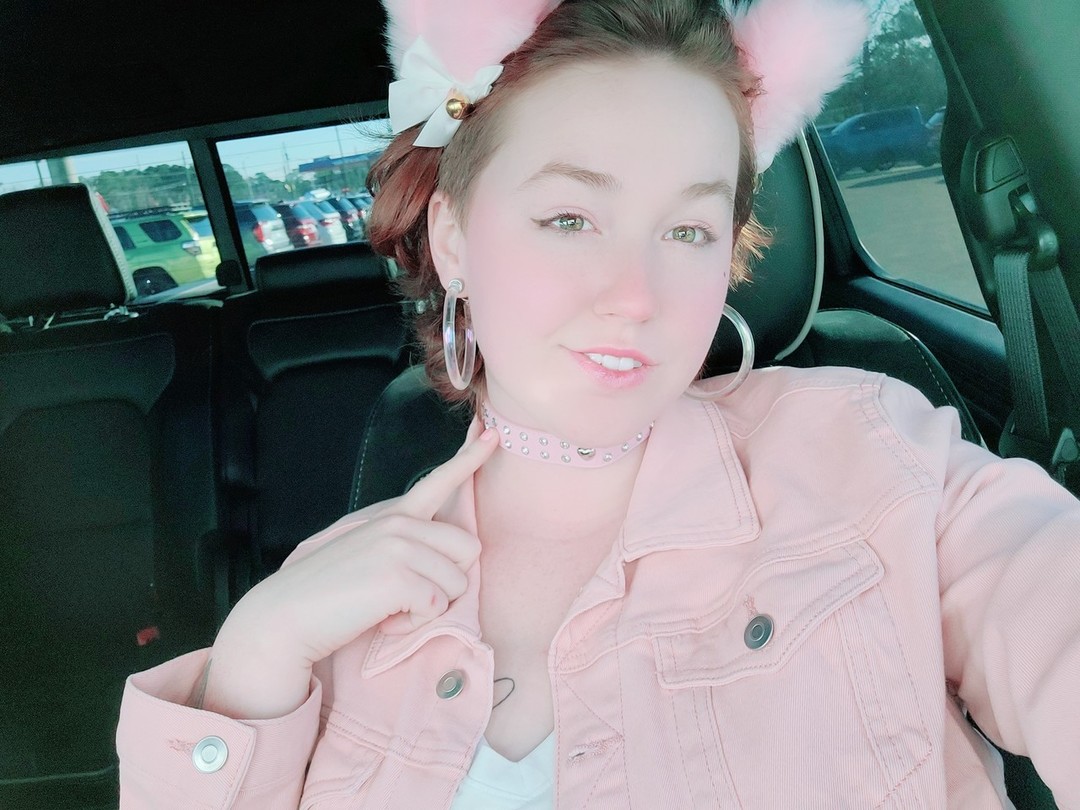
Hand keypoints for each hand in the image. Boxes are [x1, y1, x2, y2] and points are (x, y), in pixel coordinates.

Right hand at [245, 419, 496, 664]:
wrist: (285, 615)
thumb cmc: (330, 591)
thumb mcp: (368, 551)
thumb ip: (404, 542)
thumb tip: (445, 554)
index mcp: (394, 515)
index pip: (439, 480)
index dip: (471, 457)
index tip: (492, 433)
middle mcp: (400, 523)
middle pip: (469, 548)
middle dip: (449, 580)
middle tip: (409, 593)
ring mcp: (399, 546)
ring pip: (457, 583)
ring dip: (428, 606)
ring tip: (389, 606)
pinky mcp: (399, 577)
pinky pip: (437, 607)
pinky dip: (414, 623)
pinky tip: (383, 619)